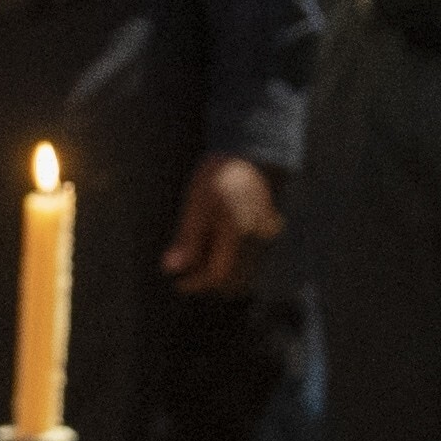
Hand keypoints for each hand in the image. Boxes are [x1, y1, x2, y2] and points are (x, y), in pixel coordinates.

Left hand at [161, 153, 281, 295]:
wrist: (252, 156)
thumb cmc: (220, 175)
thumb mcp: (197, 204)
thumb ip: (187, 239)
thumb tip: (171, 268)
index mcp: (238, 234)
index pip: (217, 276)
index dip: (195, 284)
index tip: (177, 282)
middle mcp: (258, 241)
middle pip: (234, 282)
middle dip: (209, 285)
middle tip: (187, 277)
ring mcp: (267, 239)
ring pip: (245, 275)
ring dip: (223, 278)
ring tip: (200, 266)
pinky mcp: (269, 235)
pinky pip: (252, 263)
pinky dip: (234, 266)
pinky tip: (217, 254)